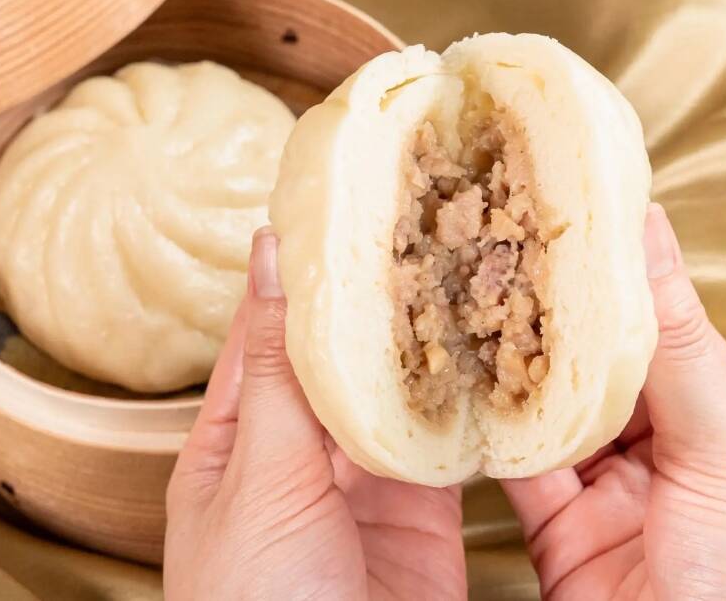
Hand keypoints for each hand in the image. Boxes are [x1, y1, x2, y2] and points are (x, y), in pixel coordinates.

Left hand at [164, 228, 466, 599]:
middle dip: (373, 301)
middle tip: (417, 229)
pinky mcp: (420, 520)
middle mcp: (299, 455)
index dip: (296, 270)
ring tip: (459, 273)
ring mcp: (362, 487)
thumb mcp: (258, 475)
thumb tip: (270, 260)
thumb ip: (276, 371)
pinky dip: (464, 408)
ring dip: (423, 346)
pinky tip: (489, 359)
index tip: (332, 205)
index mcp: (236, 437)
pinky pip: (442, 450)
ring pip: (394, 397)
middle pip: (337, 359)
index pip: (265, 331)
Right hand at [502, 203, 725, 599]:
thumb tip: (651, 237)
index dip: (620, 273)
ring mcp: (614, 496)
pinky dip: (491, 437)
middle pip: (601, 368)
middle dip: (553, 317)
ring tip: (473, 307)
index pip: (667, 327)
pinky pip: (522, 473)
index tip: (572, 212)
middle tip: (504, 251)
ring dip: (515, 371)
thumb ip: (677, 349)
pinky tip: (466, 393)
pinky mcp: (564, 537)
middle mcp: (671, 454)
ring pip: (554, 416)